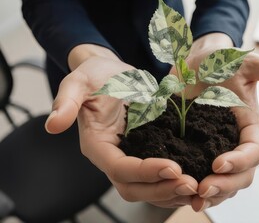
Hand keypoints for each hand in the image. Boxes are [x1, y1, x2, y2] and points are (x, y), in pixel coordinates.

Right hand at [45, 44, 197, 207]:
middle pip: (134, 187)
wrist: (115, 74)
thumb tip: (53, 124)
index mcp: (96, 145)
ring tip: (198, 188)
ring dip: (172, 192)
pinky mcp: (147, 153)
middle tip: (191, 184)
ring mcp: (131, 158)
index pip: (118, 168)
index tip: (172, 167)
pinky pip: (160, 178)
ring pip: (148, 189)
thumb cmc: (96, 75)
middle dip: (162, 189)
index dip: (144, 171)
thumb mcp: (80, 81)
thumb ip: (67, 101)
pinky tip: (197, 180)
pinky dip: (176, 183)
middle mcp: (113, 157)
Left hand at [180, 34, 258, 210]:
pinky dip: (193, 188)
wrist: (195, 64)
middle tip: (203, 189)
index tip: (218, 163)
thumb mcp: (245, 63)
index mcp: (250, 127)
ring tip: (192, 199)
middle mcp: (235, 143)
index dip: (240, 161)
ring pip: (223, 183)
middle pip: (241, 176)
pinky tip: (178, 193)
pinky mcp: (196, 151)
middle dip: (225, 185)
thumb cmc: (222, 62)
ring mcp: (216, 150)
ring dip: (211, 195)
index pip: (253, 152)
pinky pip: (200, 176)